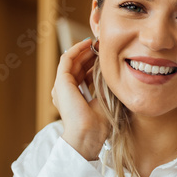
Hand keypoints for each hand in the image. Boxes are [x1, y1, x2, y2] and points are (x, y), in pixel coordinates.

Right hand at [51, 39, 108, 159]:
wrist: (88, 134)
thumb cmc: (100, 123)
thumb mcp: (106, 99)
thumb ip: (106, 85)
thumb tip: (116, 70)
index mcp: (75, 98)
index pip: (85, 75)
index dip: (95, 63)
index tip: (108, 55)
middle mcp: (67, 91)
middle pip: (78, 66)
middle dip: (91, 54)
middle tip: (104, 45)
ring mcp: (62, 86)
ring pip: (73, 61)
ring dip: (85, 50)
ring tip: (98, 42)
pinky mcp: (61, 82)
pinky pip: (67, 59)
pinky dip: (77, 49)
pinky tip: (88, 44)